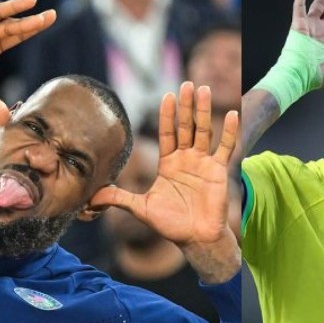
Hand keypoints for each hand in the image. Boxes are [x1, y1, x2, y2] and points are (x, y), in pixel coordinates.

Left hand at [90, 82, 239, 282]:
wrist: (195, 238)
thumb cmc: (170, 225)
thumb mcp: (141, 209)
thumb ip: (119, 198)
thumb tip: (91, 197)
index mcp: (168, 163)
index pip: (167, 133)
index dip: (167, 115)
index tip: (167, 96)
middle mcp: (186, 159)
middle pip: (186, 126)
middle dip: (186, 106)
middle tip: (187, 84)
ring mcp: (203, 163)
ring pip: (204, 131)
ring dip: (205, 111)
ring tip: (205, 90)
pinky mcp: (218, 171)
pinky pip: (226, 148)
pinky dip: (229, 132)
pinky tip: (232, 114)